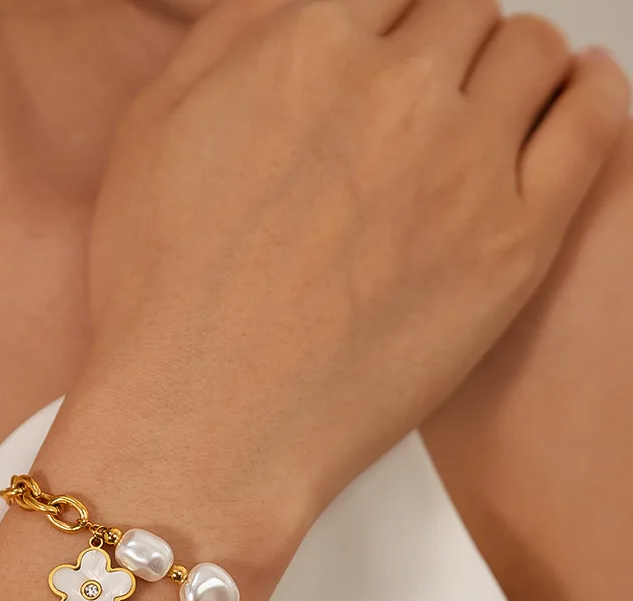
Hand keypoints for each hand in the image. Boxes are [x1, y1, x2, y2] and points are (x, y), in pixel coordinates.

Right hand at [82, 0, 628, 561]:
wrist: (201, 420)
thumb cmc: (162, 297)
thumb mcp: (150, 131)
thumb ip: (231, 37)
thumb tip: (293, 4)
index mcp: (306, 47)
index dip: (383, 27)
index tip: (383, 59)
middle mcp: (395, 89)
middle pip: (461, 13)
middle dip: (443, 47)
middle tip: (425, 99)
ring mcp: (463, 164)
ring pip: (530, 54)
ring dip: (512, 66)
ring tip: (488, 110)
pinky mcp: (512, 243)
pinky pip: (593, 125)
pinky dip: (592, 95)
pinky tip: (576, 99)